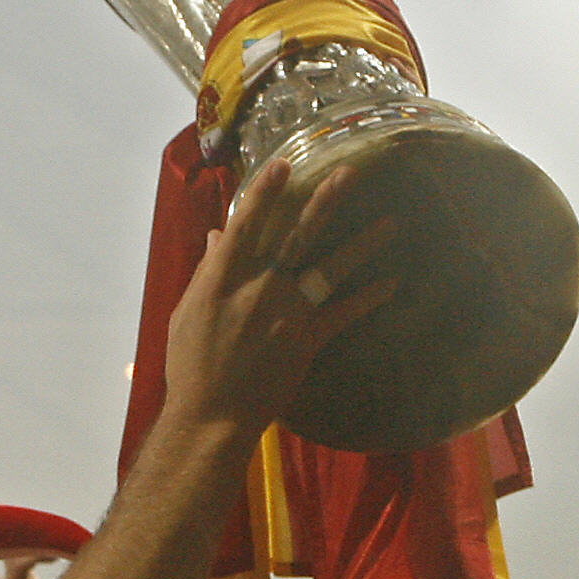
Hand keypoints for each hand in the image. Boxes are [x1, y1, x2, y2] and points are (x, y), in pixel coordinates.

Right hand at [161, 161, 398, 432]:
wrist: (210, 414)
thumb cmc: (191, 364)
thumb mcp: (188, 311)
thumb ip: (208, 270)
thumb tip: (218, 235)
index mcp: (223, 278)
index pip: (246, 224)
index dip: (264, 192)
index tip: (283, 164)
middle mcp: (258, 288)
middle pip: (297, 236)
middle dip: (324, 202)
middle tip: (350, 173)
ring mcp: (286, 313)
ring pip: (329, 269)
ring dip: (361, 245)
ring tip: (390, 225)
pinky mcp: (305, 340)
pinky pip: (342, 314)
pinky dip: (367, 298)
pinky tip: (390, 283)